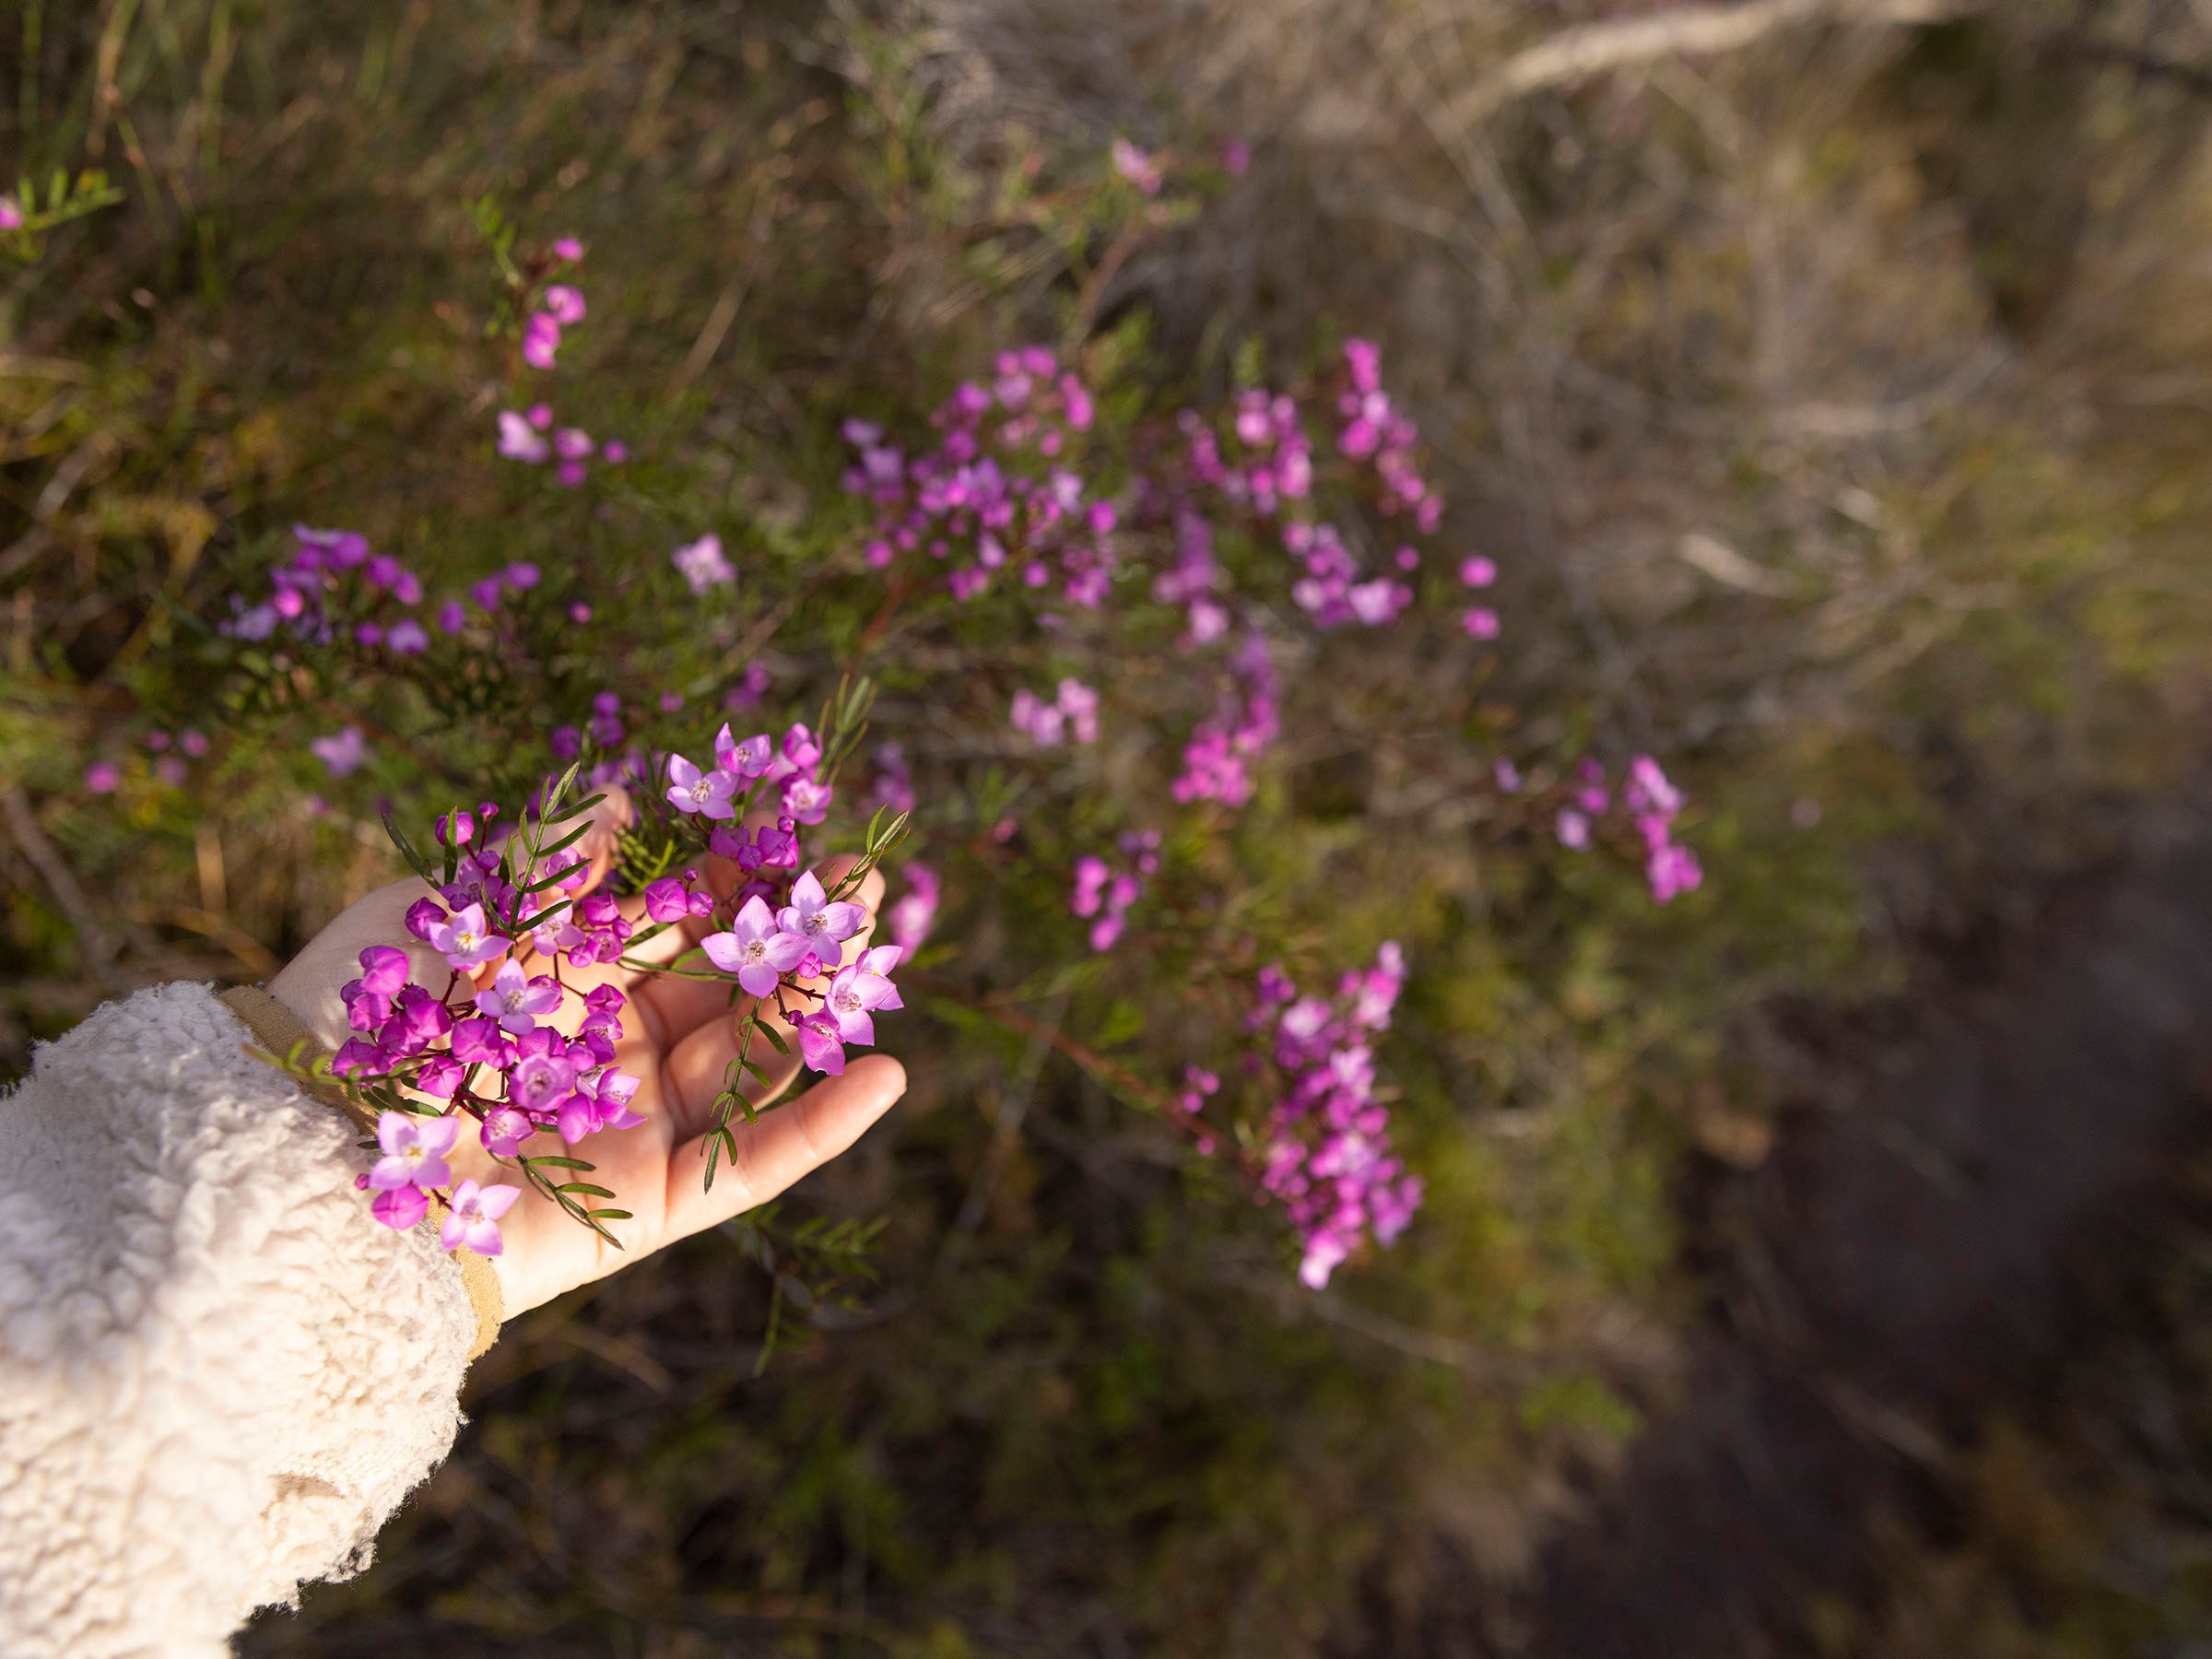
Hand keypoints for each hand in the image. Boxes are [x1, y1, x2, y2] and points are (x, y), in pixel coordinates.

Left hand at [267, 791, 906, 1317]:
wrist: (309, 1161)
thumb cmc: (365, 1024)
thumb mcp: (459, 915)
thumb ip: (548, 861)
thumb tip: (620, 801)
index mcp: (570, 986)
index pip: (680, 925)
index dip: (739, 879)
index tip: (793, 828)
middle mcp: (616, 1055)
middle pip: (734, 989)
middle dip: (800, 934)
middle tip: (867, 877)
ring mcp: (643, 1129)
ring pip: (758, 1061)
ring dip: (820, 1005)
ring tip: (878, 943)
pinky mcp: (658, 1203)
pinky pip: (757, 1163)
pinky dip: (825, 1126)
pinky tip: (890, 1075)